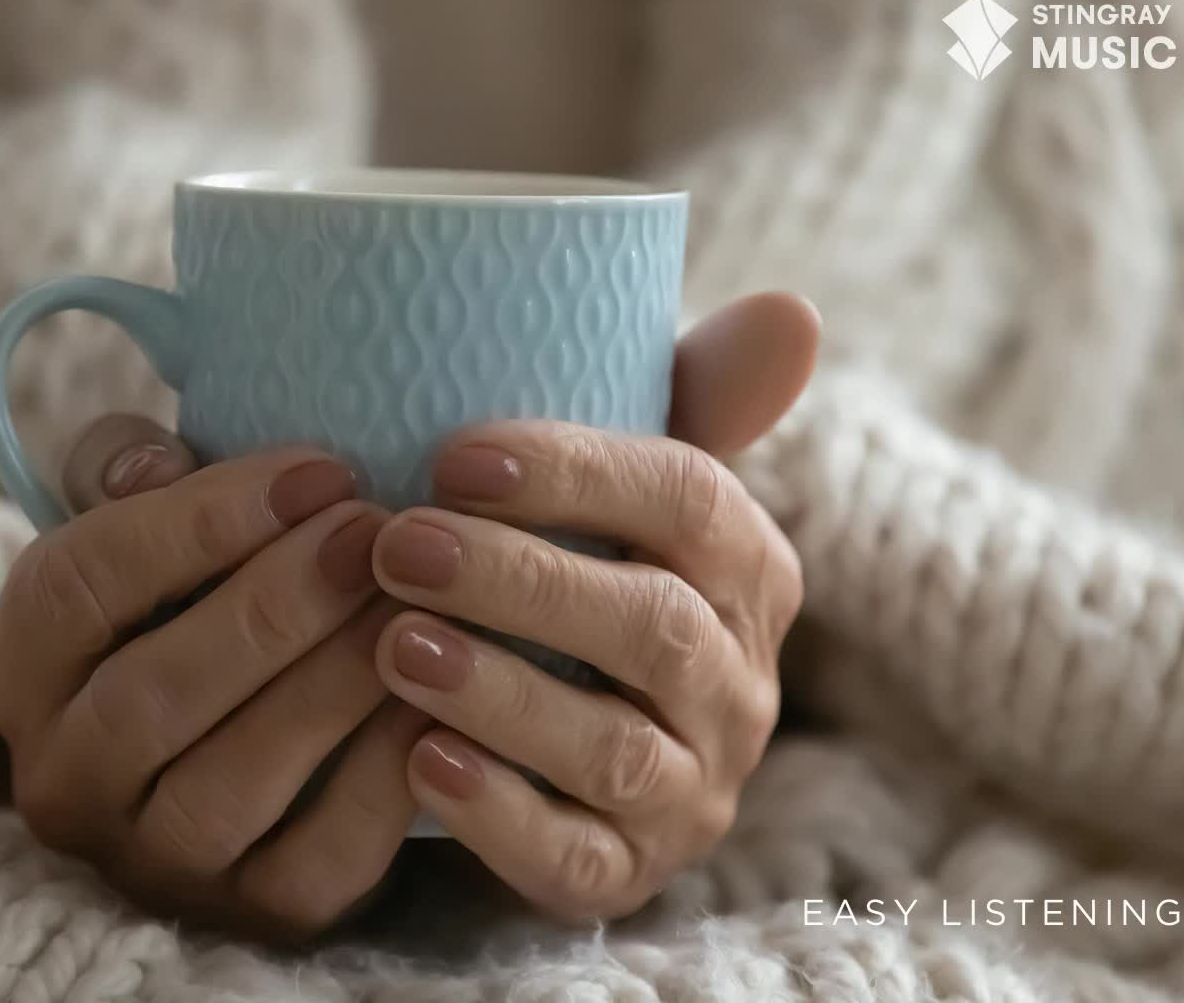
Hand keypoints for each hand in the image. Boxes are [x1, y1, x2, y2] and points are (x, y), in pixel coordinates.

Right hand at [0, 417, 423, 941]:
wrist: (255, 730)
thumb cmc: (195, 596)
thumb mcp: (144, 520)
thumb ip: (127, 468)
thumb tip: (154, 462)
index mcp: (18, 671)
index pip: (76, 587)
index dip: (197, 522)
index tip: (316, 471)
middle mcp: (63, 781)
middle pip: (152, 694)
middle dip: (274, 605)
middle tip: (374, 534)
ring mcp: (154, 863)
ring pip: (231, 784)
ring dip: (330, 684)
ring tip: (412, 604)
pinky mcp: (256, 915)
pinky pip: (322, 856)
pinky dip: (383, 772)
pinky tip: (437, 697)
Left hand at [368, 292, 820, 920]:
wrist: (559, 738)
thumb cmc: (584, 571)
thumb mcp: (626, 485)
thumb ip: (695, 394)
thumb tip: (793, 310)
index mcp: (746, 568)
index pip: (690, 502)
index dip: (577, 474)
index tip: (454, 454)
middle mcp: (738, 685)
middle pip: (651, 627)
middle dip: (520, 581)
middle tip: (396, 543)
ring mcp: (691, 788)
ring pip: (614, 749)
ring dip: (501, 693)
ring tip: (390, 645)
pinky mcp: (627, 871)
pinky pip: (575, 860)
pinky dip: (495, 813)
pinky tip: (414, 761)